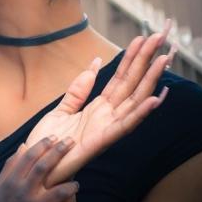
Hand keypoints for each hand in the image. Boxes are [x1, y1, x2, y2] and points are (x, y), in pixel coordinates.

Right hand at [0, 136, 80, 201]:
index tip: (54, 137)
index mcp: (12, 181)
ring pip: (59, 192)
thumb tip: (24, 146)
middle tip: (71, 142)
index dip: (43, 145)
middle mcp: (23, 193)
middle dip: (59, 152)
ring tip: (75, 184)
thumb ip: (12, 164)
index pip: (29, 157)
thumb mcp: (0, 183)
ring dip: (71, 186)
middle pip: (44, 168)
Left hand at [26, 21, 174, 186]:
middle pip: (131, 84)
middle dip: (146, 61)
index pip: (120, 78)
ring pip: (134, 100)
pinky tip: (155, 99)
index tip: (143, 38)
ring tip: (164, 60)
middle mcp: (107, 117)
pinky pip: (125, 125)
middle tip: (160, 37)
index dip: (132, 58)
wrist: (36, 165)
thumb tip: (96, 63)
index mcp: (98, 108)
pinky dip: (140, 113)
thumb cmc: (49, 142)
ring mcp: (107, 129)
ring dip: (150, 80)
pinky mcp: (102, 141)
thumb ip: (79, 89)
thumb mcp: (62, 109)